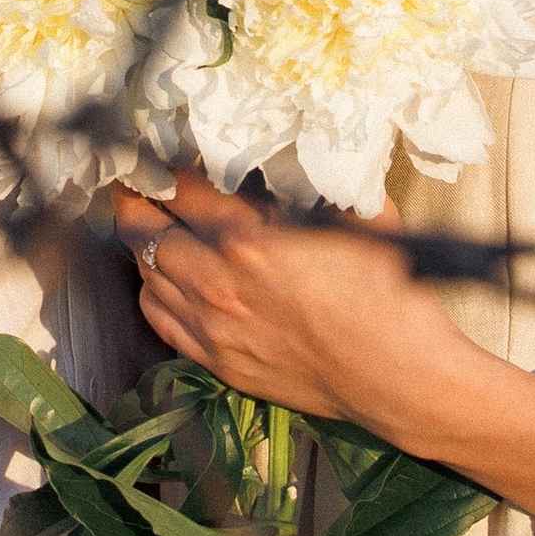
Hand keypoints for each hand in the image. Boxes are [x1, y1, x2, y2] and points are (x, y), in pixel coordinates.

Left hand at [110, 169, 447, 437]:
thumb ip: (318, 191)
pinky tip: (162, 277)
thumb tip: (298, 166)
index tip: (154, 154)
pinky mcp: (220, 363)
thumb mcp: (358, 220)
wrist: (402, 381)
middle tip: (131, 180)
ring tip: (145, 222)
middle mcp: (219, 285)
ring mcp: (214, 329)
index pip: (181, 191)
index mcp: (251, 242)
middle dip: (135, 199)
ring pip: (148, 275)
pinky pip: (161, 320)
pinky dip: (153, 291)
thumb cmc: (390, 298)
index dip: (161, 168)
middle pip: (146, 231)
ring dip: (141, 244)